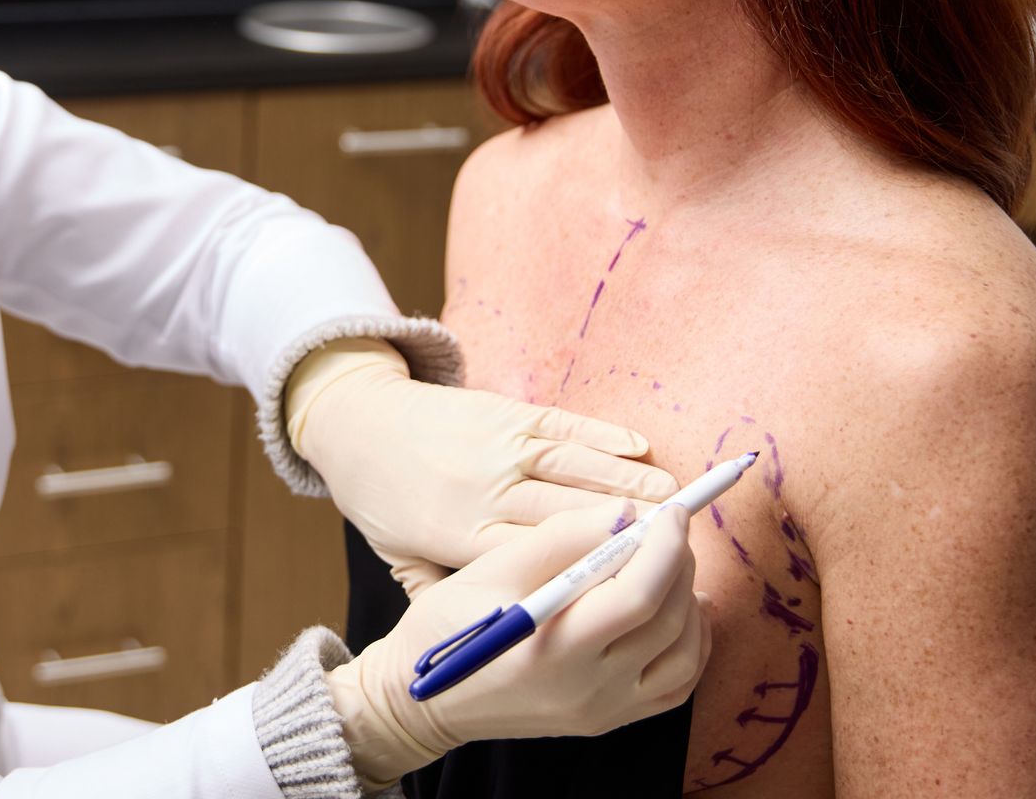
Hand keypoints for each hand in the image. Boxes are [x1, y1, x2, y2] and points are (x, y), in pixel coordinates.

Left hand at [286, 339, 678, 592]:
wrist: (356, 422)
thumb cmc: (381, 499)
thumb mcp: (403, 557)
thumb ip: (449, 589)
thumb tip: (512, 625)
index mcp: (460, 534)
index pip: (537, 559)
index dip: (591, 572)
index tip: (637, 586)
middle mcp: (484, 489)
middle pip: (568, 514)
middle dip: (628, 533)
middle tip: (679, 549)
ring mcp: (498, 445)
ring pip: (574, 467)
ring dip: (630, 484)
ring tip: (676, 504)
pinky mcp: (506, 411)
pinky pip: (563, 424)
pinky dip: (604, 436)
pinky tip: (639, 448)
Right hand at [327, 503, 710, 788]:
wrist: (425, 700)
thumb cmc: (448, 626)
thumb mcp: (490, 569)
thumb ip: (561, 539)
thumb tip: (623, 514)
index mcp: (554, 648)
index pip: (638, 596)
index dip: (664, 546)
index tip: (671, 511)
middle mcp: (588, 688)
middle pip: (669, 621)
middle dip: (679, 564)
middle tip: (668, 529)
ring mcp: (602, 711)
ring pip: (685, 656)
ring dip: (691, 603)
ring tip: (673, 566)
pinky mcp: (607, 720)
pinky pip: (675, 687)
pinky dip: (692, 645)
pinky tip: (682, 612)